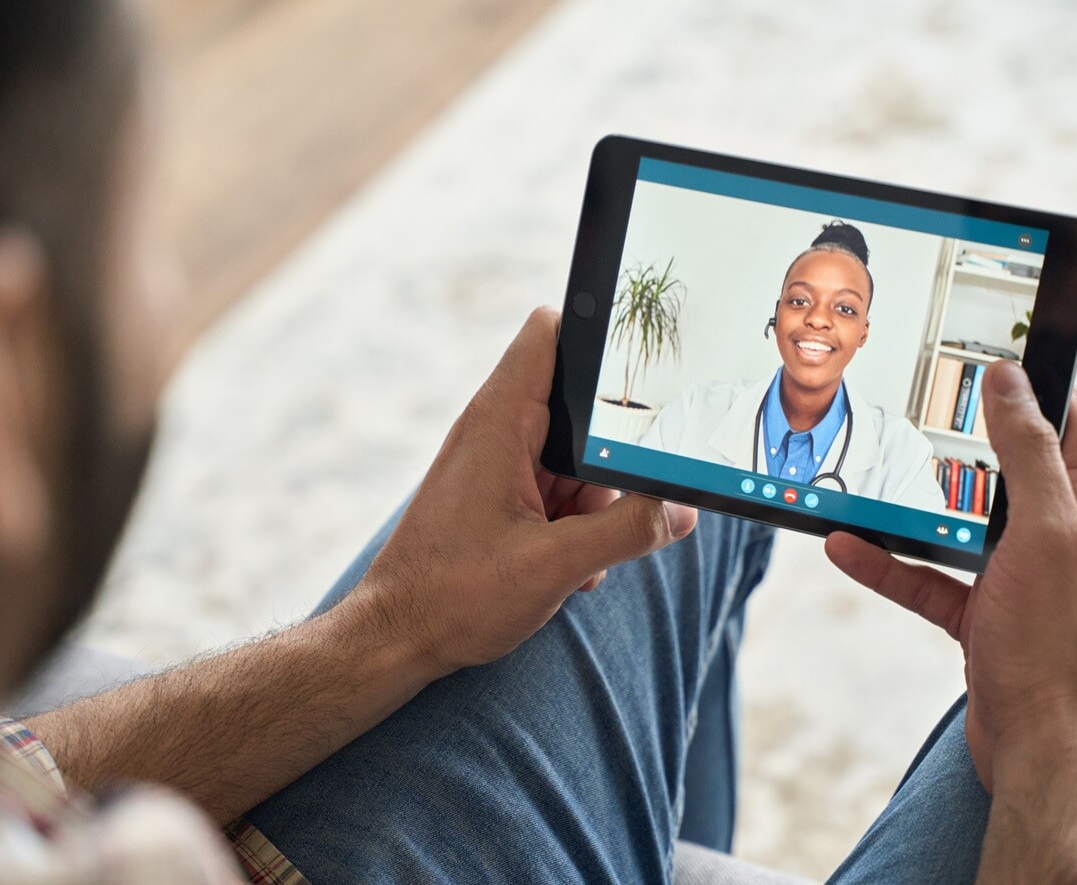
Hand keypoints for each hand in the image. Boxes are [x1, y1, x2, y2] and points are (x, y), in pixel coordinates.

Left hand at [340, 307, 697, 676]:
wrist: (394, 640)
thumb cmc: (452, 597)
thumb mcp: (555, 565)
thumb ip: (627, 531)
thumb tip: (682, 510)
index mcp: (500, 421)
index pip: (549, 332)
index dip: (597, 332)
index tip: (644, 366)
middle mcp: (495, 432)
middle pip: (579, 410)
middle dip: (607, 459)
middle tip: (609, 509)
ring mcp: (495, 465)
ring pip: (573, 460)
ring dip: (590, 507)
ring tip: (576, 556)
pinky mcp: (496, 498)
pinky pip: (554, 493)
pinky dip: (570, 527)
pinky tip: (566, 570)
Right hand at [825, 362, 1076, 789]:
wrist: (1040, 750)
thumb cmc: (1058, 647)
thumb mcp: (1046, 532)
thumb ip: (1027, 452)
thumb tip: (1010, 379)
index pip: (1067, 419)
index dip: (1029, 381)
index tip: (982, 348)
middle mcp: (1065, 535)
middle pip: (1005, 465)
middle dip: (957, 437)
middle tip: (911, 401)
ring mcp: (1022, 575)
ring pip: (959, 520)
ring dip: (912, 503)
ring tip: (868, 473)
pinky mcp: (985, 613)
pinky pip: (929, 575)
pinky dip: (889, 562)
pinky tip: (846, 547)